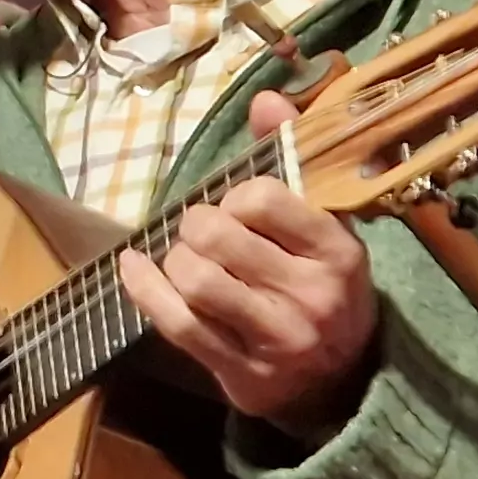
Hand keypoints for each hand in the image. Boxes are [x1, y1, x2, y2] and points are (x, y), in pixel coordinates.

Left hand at [114, 90, 380, 434]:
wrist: (343, 380)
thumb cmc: (323, 285)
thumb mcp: (323, 225)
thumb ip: (292, 159)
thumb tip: (266, 98)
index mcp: (339, 252)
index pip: (264, 198)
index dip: (236, 195)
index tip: (238, 207)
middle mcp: (313, 296)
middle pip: (218, 238)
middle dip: (195, 226)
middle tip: (201, 232)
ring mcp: (278, 340)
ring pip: (195, 280)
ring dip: (175, 260)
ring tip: (185, 258)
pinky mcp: (244, 375)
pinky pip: (177, 324)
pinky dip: (144, 290)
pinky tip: (134, 269)